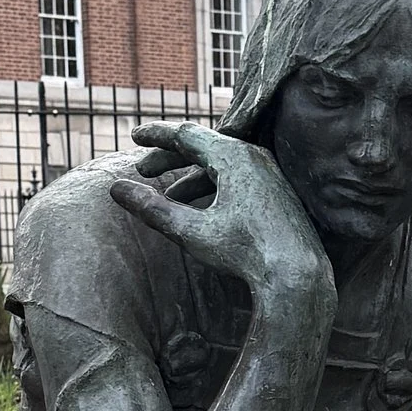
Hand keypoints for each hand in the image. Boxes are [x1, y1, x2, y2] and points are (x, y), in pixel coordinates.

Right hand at [106, 123, 334, 317]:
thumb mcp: (191, 231)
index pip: (187, 134)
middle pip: (203, 147)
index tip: (135, 136)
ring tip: (168, 195)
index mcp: (233, 157)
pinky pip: (238, 178)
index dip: (157, 136)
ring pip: (221, 164)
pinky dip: (213, 186)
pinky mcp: (276, 191)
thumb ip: (152, 209)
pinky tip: (201, 208)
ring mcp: (268, 173)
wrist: (296, 275)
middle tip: (142, 170)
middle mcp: (254, 157)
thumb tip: (115, 189)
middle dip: (170, 157)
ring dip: (191, 176)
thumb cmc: (244, 252)